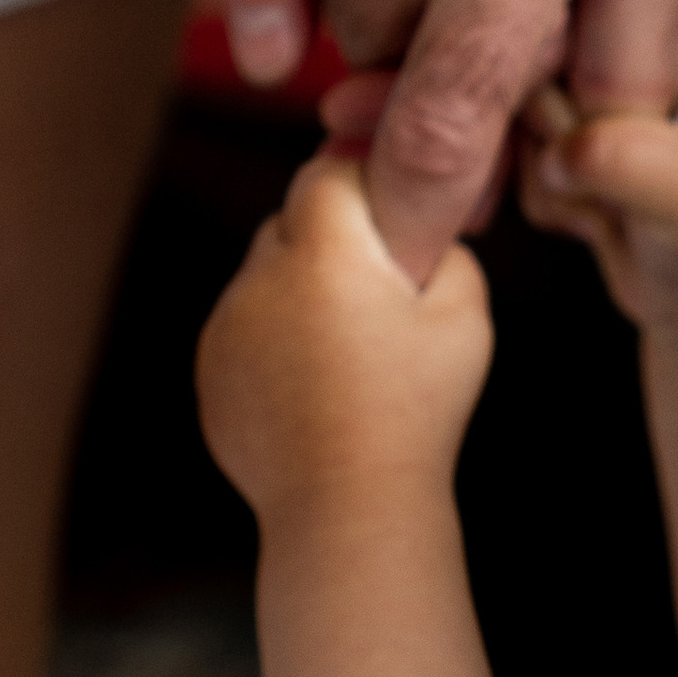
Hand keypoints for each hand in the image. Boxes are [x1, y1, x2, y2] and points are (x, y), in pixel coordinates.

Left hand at [197, 150, 493, 528]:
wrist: (348, 505)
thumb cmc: (416, 413)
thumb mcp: (466, 318)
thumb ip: (448, 251)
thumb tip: (422, 232)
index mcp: (324, 255)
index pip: (327, 172)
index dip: (361, 181)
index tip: (390, 212)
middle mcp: (261, 279)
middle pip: (290, 222)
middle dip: (331, 241)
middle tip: (377, 288)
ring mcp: (227, 326)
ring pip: (263, 277)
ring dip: (299, 292)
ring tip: (348, 349)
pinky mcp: (210, 370)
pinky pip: (244, 330)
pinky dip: (274, 342)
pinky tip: (316, 384)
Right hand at [506, 0, 677, 333]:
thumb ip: (628, 159)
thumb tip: (558, 148)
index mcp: (668, 18)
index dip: (559, 52)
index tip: (590, 119)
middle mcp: (620, 39)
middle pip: (518, 42)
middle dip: (550, 128)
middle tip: (608, 173)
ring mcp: (585, 90)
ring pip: (498, 104)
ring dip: (546, 175)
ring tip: (615, 205)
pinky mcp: (558, 140)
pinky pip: (498, 154)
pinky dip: (542, 201)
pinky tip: (597, 220)